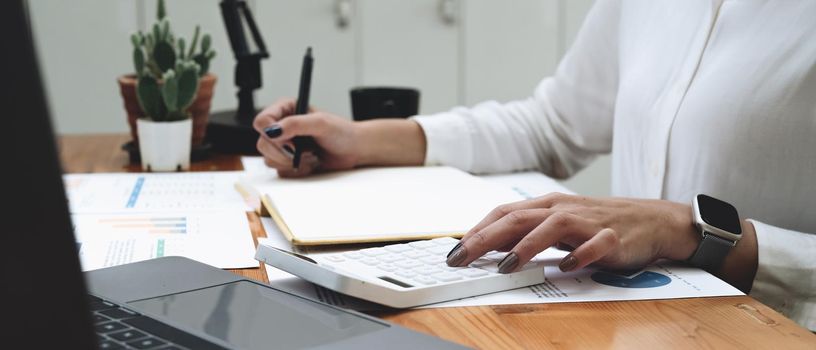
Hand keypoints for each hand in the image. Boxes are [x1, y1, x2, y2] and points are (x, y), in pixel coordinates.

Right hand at [253, 98, 360, 176]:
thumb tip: (273, 131)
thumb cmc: (341, 132)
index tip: (290, 140)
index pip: (262, 121)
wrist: (353, 150)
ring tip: (310, 155)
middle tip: (302, 151)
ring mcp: (284, 145)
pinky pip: (280, 171)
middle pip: (262, 143)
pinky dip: (296, 170)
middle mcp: (281, 126)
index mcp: (286, 109)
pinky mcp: (288, 161)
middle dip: (283, 152)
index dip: (271, 133)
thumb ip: (295, 124)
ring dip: (291, 162)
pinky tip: (310, 163)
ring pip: (269, 159)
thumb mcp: (320, 123)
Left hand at [445, 193, 700, 272]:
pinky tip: (566, 266)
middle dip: (486, 238)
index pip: (504, 213)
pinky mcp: (613, 237)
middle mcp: (563, 209)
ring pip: (551, 227)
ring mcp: (589, 222)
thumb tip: (490, 247)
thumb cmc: (599, 223)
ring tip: (505, 265)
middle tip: (462, 258)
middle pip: (518, 218)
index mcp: (547, 205)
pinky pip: (595, 245)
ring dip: (525, 246)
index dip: (477, 231)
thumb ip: (527, 233)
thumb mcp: (558, 224)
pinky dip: (580, 255)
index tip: (455, 251)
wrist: (652, 220)